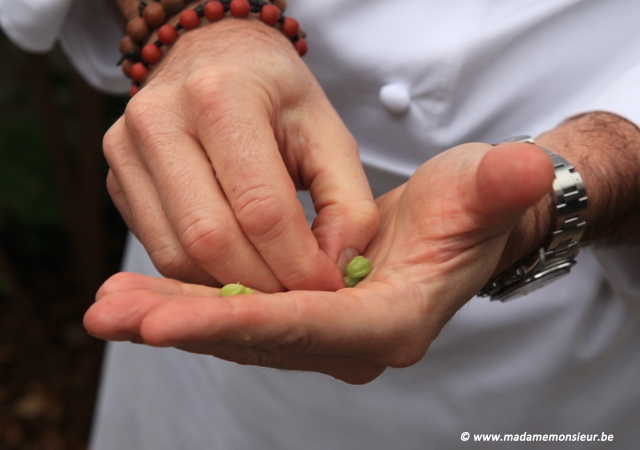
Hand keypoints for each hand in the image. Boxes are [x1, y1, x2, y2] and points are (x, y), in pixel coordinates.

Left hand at [85, 142, 553, 383]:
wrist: (466, 224)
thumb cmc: (473, 208)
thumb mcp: (487, 190)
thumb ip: (502, 187)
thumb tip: (523, 168)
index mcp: (392, 321)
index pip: (306, 324)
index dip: (237, 320)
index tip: (164, 316)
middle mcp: (353, 341)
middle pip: (258, 336)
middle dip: (185, 324)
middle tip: (112, 312)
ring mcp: (326, 335)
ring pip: (237, 329)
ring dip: (172, 316)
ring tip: (106, 305)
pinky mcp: (303, 318)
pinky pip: (237, 313)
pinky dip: (187, 303)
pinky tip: (136, 293)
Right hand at [104, 18, 377, 291]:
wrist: (213, 57)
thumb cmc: (274, 93)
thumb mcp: (327, 132)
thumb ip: (347, 202)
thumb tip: (338, 269)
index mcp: (221, 97)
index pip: (260, 207)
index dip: (298, 261)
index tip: (328, 287)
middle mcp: (160, 122)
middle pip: (210, 239)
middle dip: (262, 285)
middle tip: (299, 299)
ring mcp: (127, 152)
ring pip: (176, 256)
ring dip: (229, 287)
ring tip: (271, 287)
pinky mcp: (118, 181)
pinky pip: (159, 251)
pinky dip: (202, 276)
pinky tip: (236, 269)